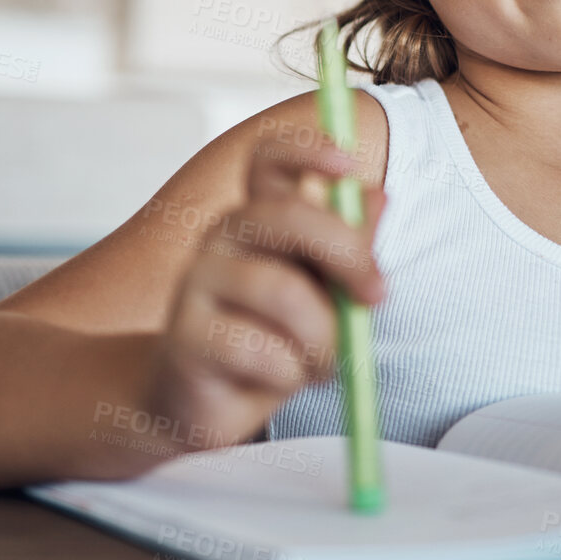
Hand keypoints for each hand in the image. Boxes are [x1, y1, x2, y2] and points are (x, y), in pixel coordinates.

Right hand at [146, 126, 386, 451]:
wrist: (203, 409)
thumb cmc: (274, 342)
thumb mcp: (324, 294)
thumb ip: (349, 250)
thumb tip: (378, 198)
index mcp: (259, 218)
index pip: (267, 159)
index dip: (306, 151)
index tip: (348, 165)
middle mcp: (221, 237)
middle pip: (286, 215)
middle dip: (346, 252)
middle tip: (378, 294)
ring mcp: (196, 284)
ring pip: (283, 293)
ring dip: (322, 337)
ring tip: (320, 362)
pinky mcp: (183, 338)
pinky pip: (260, 350)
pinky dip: (289, 372)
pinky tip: (278, 380)